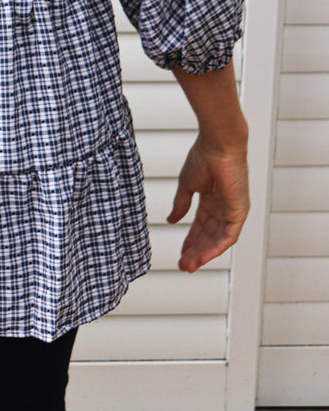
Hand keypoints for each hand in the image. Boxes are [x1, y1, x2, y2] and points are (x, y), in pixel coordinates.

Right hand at [167, 133, 249, 271]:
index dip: (190, 240)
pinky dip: (216, 247)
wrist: (218, 144)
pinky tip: (203, 256)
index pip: (201, 225)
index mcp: (211, 198)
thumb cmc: (204, 157)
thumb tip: (171, 220)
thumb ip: (181, 204)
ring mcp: (232, 210)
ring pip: (217, 239)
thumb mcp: (187, 184)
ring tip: (189, 265)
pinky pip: (229, 236)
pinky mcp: (240, 211)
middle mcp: (223, 207)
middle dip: (195, 251)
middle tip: (183, 266)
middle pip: (208, 235)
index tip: (180, 254)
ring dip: (203, 253)